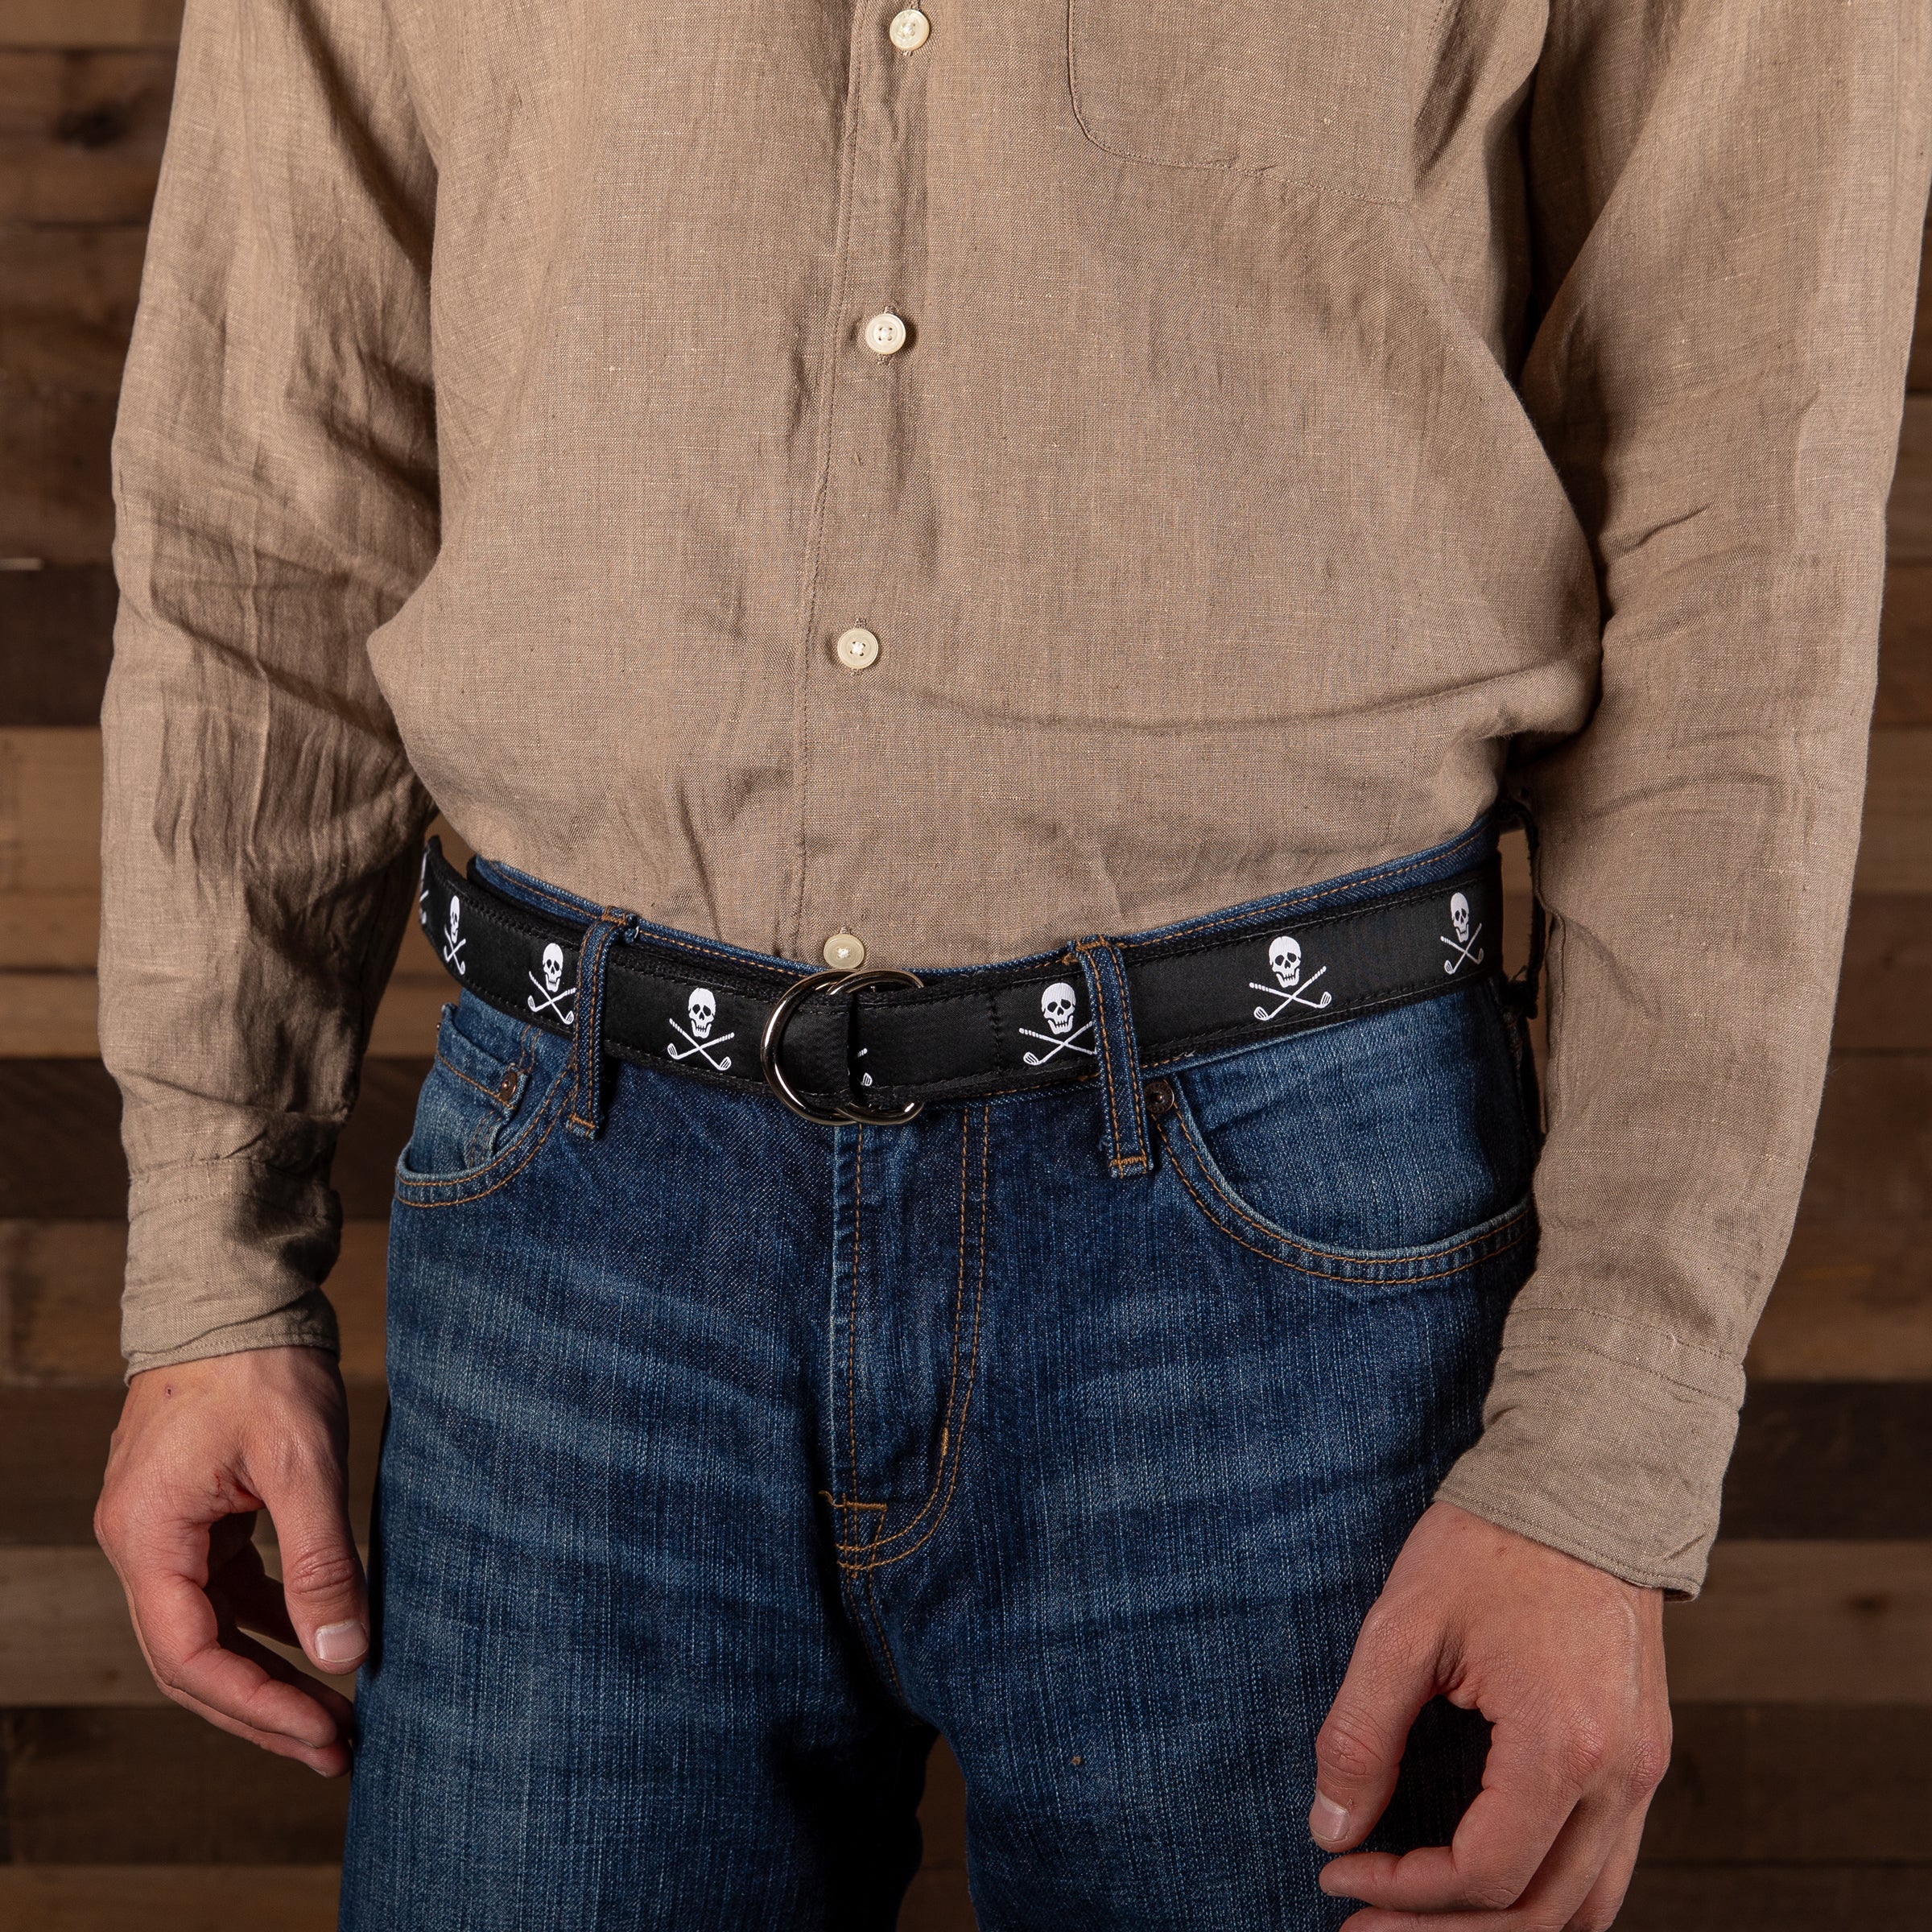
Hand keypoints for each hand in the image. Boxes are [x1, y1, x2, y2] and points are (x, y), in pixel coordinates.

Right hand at [94, 1346, 368, 1776]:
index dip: (258, 1706)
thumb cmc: (261, 1365)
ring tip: (334, 1713)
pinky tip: (315, 1638)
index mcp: (148, 1537)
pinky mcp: (194, 1510)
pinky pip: (222, 1588)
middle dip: (264, 1709)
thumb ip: (320, 1562)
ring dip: (267, 1671)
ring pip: (208, 1629)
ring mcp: (163, 1527)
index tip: (325, 1732)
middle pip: (193, 1659)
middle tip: (336, 1749)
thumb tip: (345, 1652)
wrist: (233, 1291)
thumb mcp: (302, 1463)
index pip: (191, 1658)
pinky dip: (267, 1618)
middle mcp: (141, 1542)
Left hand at [1310, 1502, 1669, 1929]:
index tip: (1339, 1872)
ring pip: (1585, 1906)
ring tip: (1419, 1916)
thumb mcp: (1402, 1626)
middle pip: (1540, 1914)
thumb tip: (1331, 1828)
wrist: (1585, 1482)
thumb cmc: (1491, 1542)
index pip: (1484, 1875)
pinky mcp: (1645, 1756)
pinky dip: (1545, 1891)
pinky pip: (1605, 1864)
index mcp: (1562, 1744)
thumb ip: (1360, 1734)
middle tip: (1363, 1922)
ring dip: (1500, 1926)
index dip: (1403, 1891)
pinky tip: (1482, 1879)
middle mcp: (1621, 1775)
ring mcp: (1644, 1770)